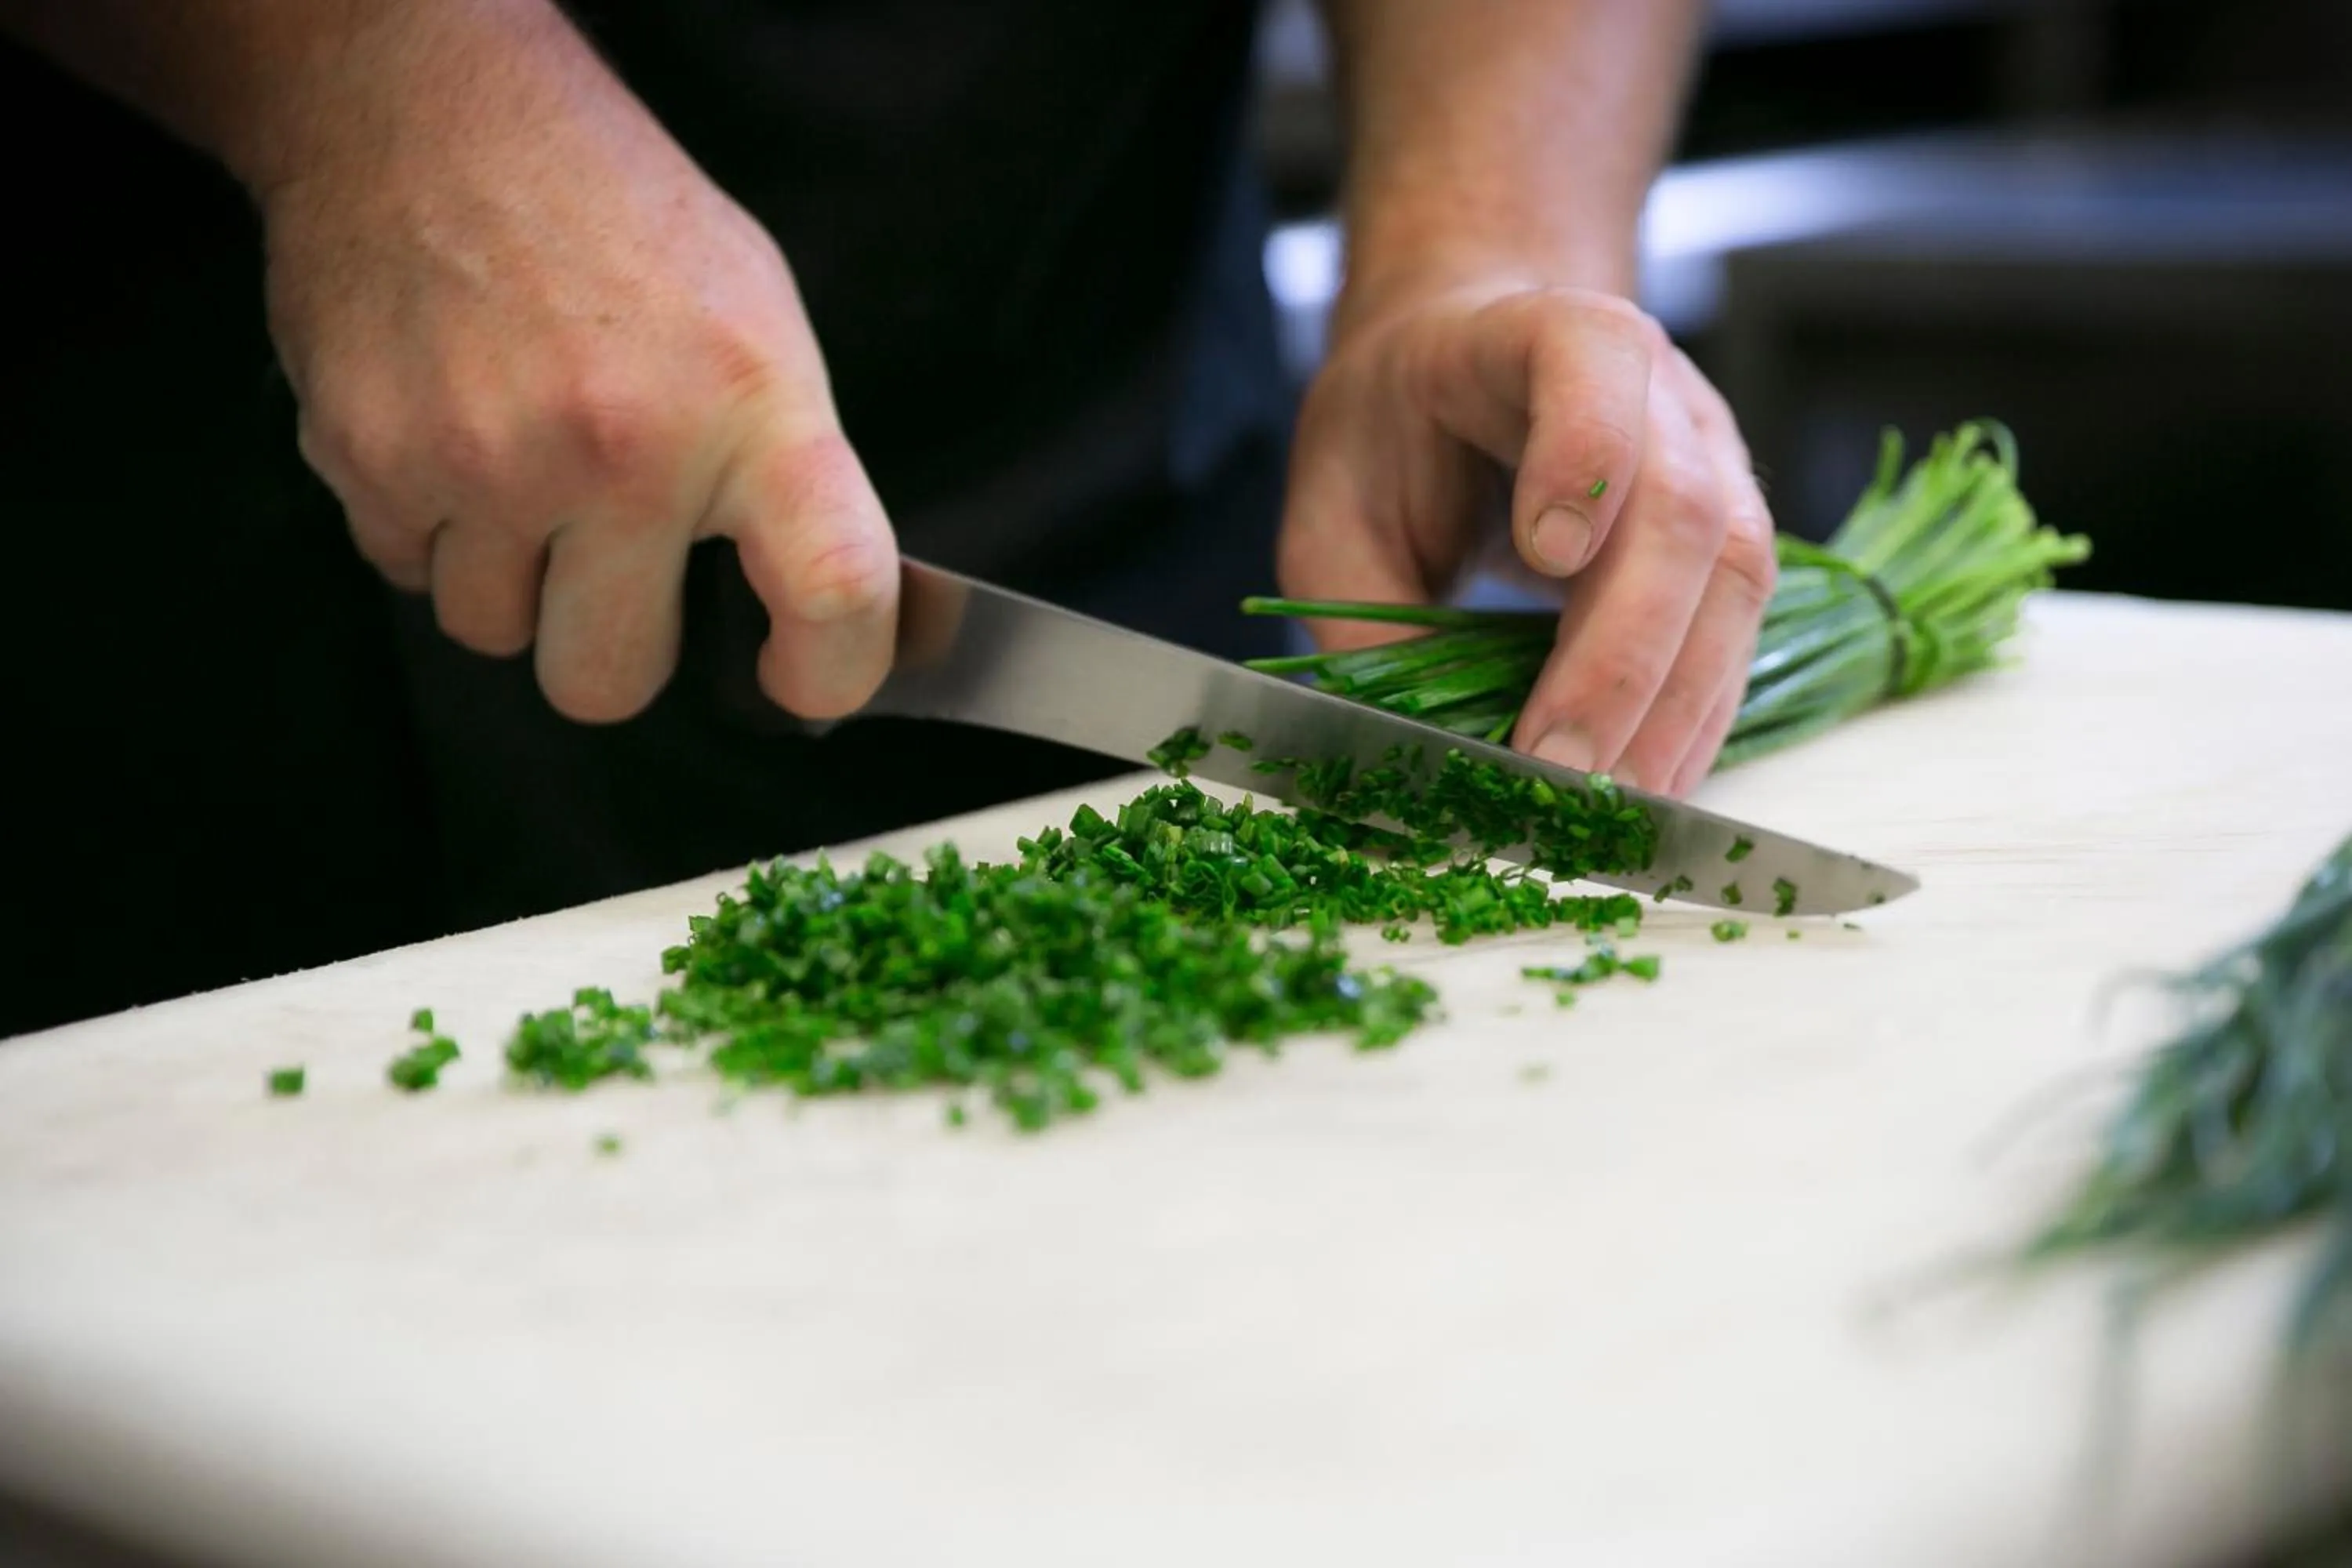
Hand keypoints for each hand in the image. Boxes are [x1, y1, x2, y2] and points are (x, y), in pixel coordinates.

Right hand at [258, 12, 894, 722]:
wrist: (434, 117)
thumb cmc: (618, 226)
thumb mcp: (757, 327)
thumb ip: (782, 475)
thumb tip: (806, 615)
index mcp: (752, 411)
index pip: (834, 592)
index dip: (829, 674)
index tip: (802, 683)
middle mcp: (624, 448)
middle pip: (609, 680)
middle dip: (608, 643)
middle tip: (611, 565)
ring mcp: (487, 461)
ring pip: (492, 633)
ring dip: (508, 581)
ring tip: (522, 470)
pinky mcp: (372, 458)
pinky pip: (406, 571)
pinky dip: (429, 527)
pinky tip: (454, 433)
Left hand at [1275, 277, 1775, 796]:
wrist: (1458, 372)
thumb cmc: (1390, 433)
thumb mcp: (1332, 515)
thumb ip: (1364, 621)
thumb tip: (1419, 758)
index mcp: (1545, 334)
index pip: (1596, 363)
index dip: (1586, 456)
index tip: (1546, 555)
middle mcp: (1658, 389)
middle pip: (1685, 513)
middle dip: (1625, 655)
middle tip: (1561, 768)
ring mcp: (1713, 460)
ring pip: (1736, 581)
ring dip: (1675, 707)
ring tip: (1608, 806)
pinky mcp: (1729, 537)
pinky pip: (1737, 630)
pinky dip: (1694, 717)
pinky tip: (1645, 787)